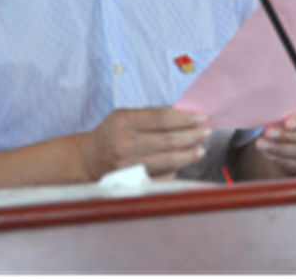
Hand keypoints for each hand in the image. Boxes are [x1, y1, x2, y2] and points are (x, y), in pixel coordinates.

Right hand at [80, 107, 210, 179]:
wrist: (89, 159)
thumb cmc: (111, 133)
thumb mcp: (124, 115)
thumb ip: (150, 115)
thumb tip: (184, 116)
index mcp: (123, 121)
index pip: (161, 118)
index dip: (184, 118)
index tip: (200, 117)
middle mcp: (125, 143)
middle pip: (168, 140)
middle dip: (192, 135)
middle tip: (206, 132)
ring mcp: (129, 165)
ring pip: (168, 160)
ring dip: (188, 154)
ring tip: (200, 148)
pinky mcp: (132, 180)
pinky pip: (162, 176)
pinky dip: (176, 169)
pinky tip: (185, 162)